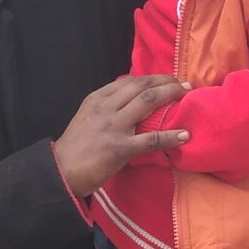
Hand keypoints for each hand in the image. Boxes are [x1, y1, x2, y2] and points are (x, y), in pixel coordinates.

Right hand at [51, 74, 188, 197]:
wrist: (61, 171)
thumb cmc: (75, 147)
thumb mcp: (86, 116)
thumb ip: (106, 106)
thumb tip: (129, 97)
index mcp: (97, 99)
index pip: (129, 81)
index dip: (152, 78)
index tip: (166, 79)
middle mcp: (106, 107)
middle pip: (142, 86)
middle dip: (166, 82)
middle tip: (184, 84)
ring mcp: (114, 127)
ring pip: (148, 102)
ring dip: (171, 95)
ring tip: (187, 95)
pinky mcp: (120, 148)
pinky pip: (151, 139)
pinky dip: (170, 135)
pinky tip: (184, 135)